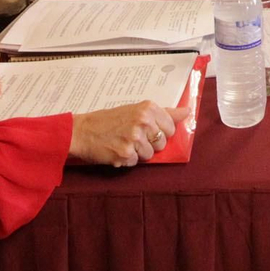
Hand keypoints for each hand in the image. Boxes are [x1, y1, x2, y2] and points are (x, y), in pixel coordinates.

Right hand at [69, 102, 187, 166]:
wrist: (82, 130)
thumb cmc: (109, 120)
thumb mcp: (137, 110)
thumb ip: (164, 113)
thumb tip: (187, 112)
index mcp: (148, 108)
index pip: (171, 128)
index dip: (160, 132)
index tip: (147, 129)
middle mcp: (143, 121)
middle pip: (162, 143)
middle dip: (149, 143)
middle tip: (132, 136)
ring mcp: (135, 138)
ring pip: (150, 155)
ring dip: (137, 153)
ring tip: (123, 142)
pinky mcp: (126, 154)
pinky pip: (136, 162)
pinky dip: (126, 159)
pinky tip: (116, 150)